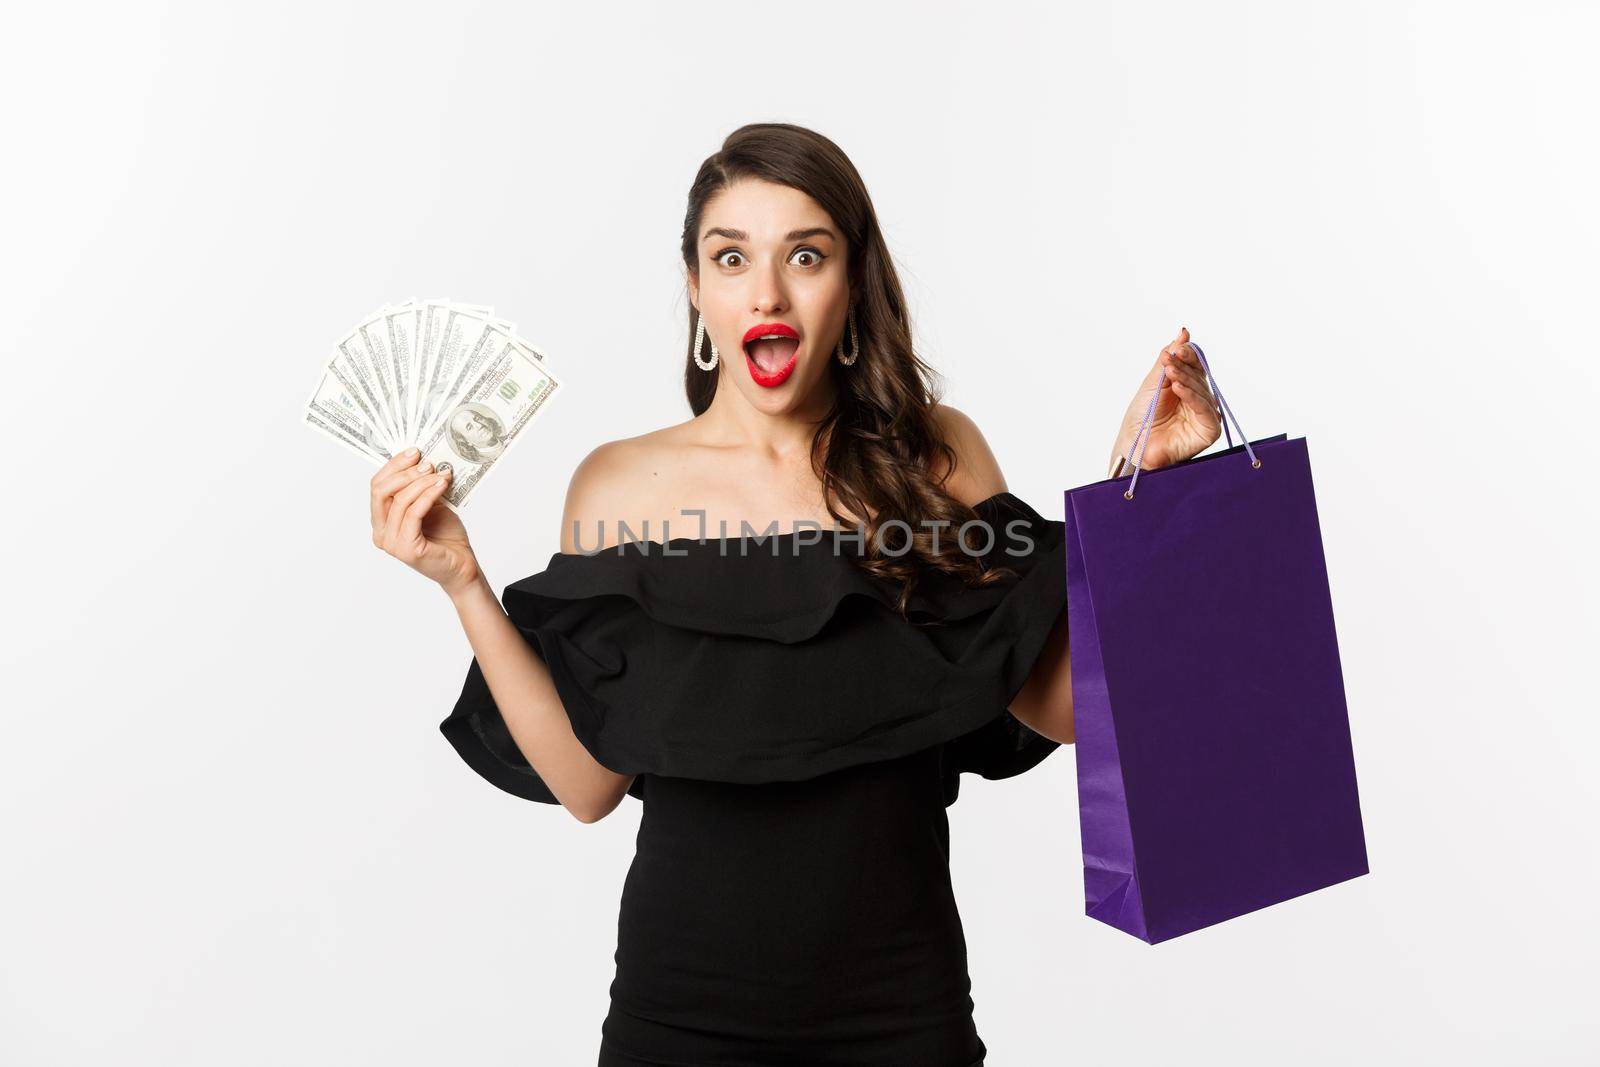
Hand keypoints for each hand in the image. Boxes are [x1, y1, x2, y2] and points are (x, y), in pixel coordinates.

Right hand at [369, 447, 479, 593]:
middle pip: (381, 491)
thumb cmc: (445, 536)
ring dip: (422, 482)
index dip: (393, 466)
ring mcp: (392, 543)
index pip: (377, 486)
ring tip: (442, 474)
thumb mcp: (429, 504)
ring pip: (400, 500)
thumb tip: (420, 458)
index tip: (414, 452)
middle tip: (428, 463)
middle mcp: (381, 534)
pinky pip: (414, 513)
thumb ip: (418, 487)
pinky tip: (442, 485)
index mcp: (381, 521)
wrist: (462, 565)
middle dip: (405, 472)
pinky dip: (428, 495)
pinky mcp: (407, 549)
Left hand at [1107, 327, 1221, 473]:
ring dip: (1185, 379)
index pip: (1195, 365)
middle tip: (1169, 362)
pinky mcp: (1208, 430)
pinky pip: (1204, 409)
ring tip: (1170, 375)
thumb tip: (1184, 331)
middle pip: (1199, 376)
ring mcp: (1204, 415)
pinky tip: (1178, 388)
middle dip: (1183, 367)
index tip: (1178, 349)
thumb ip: (1169, 357)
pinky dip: (1191, 396)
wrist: (1134, 444)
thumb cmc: (1142, 416)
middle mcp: (1198, 399)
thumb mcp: (1154, 381)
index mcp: (1188, 387)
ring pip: (1202, 390)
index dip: (1189, 355)